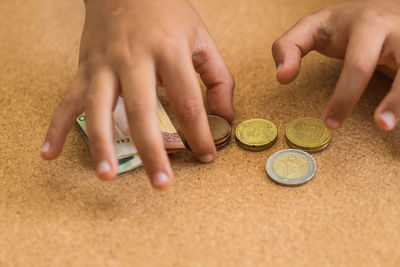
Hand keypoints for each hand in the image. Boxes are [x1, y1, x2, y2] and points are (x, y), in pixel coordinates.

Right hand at [41, 0, 233, 188]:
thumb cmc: (166, 12)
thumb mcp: (201, 37)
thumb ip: (218, 77)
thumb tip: (225, 116)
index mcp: (169, 51)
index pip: (187, 101)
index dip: (199, 132)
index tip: (207, 156)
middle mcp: (134, 59)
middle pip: (141, 111)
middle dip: (152, 151)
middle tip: (161, 184)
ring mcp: (104, 64)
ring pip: (98, 109)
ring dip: (102, 145)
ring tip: (107, 176)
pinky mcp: (84, 67)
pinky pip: (67, 100)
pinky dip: (55, 128)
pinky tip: (50, 154)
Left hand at [272, 0, 399, 130]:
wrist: (381, 6)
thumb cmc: (341, 24)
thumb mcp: (310, 28)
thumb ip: (288, 48)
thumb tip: (282, 78)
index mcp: (366, 25)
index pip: (358, 65)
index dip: (345, 97)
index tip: (330, 123)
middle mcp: (396, 30)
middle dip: (394, 100)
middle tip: (380, 125)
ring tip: (393, 124)